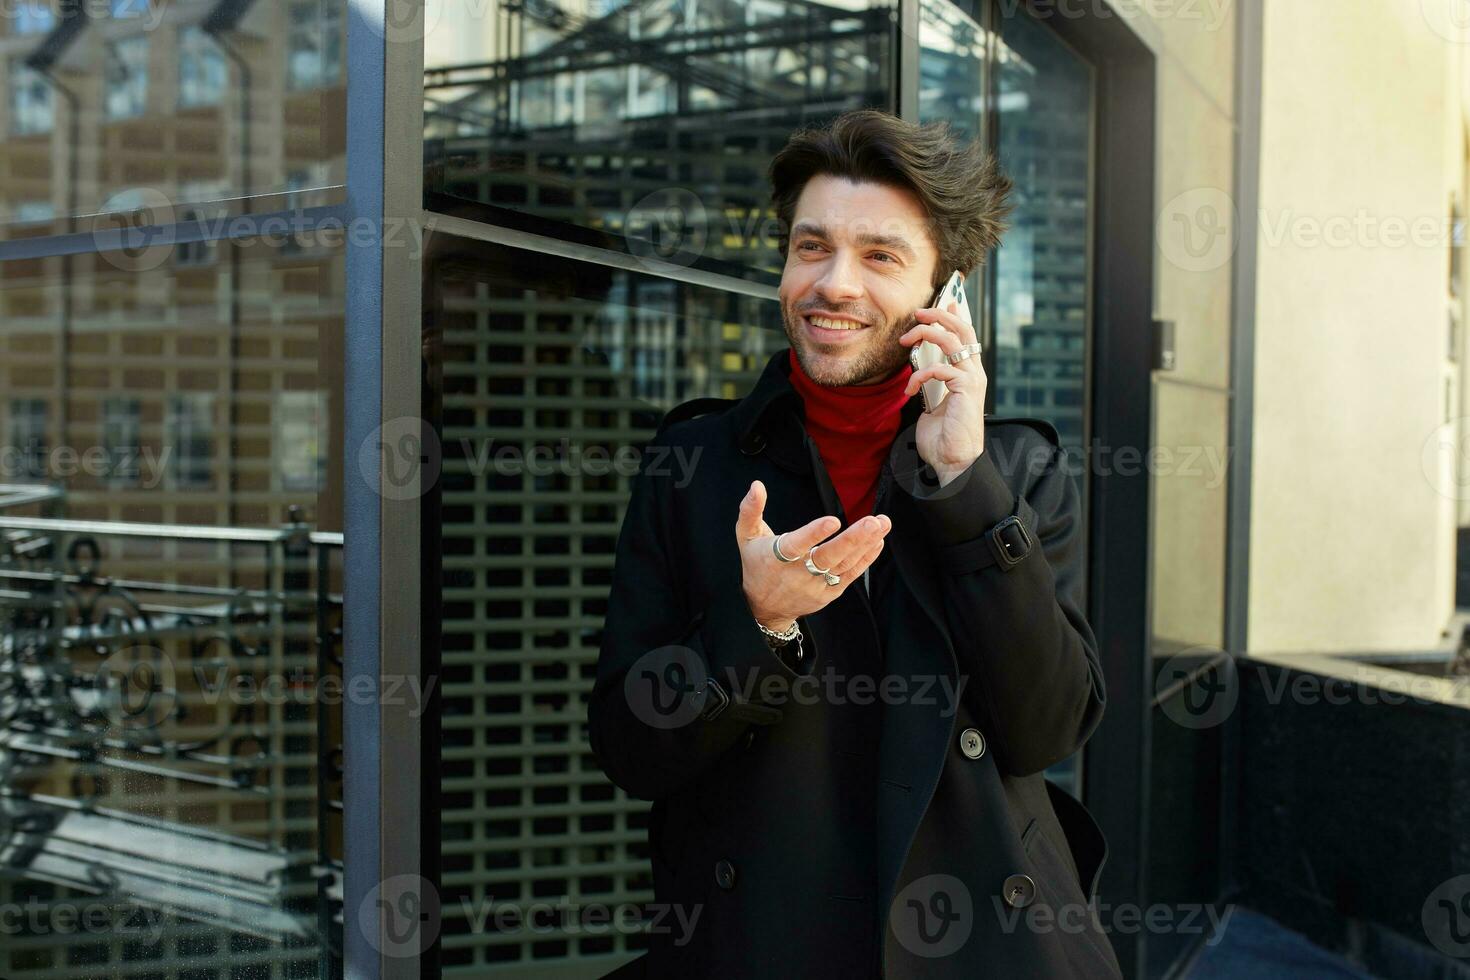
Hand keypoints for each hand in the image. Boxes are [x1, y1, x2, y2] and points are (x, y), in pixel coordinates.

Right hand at [734, 480, 891, 630]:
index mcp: (776, 558)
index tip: (833, 520)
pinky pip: (850, 575)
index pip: (796, 545)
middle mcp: (798, 574)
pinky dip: (866, 559)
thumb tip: (757, 485)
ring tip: (881, 524)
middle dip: (852, 539)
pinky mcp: (829, 592)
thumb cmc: (756, 565)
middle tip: (872, 521)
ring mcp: (816, 585)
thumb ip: (750, 510)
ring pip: (843, 565)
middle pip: (827, 557)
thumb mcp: (745, 537)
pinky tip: (878, 541)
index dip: (814, 534)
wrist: (763, 608)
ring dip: (865, 544)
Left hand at [899, 298, 987, 484]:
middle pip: (962, 330)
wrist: (953, 462)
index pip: (965, 337)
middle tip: (918, 312)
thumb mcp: (933, 404)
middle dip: (940, 316)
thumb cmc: (942, 438)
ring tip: (906, 339)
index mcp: (968, 374)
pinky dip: (920, 375)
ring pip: (953, 341)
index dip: (955, 317)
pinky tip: (909, 390)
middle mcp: (974, 373)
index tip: (942, 304)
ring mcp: (972, 380)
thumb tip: (920, 372)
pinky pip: (940, 369)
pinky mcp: (966, 389)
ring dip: (927, 334)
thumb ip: (932, 385)